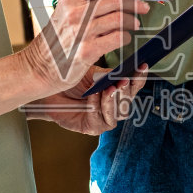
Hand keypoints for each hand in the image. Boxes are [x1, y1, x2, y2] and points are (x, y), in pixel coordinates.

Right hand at [19, 0, 151, 93]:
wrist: (37, 67)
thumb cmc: (57, 40)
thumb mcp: (66, 13)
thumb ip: (89, 1)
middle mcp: (74, 12)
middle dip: (136, 2)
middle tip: (144, 7)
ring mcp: (79, 31)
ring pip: (119, 18)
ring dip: (132, 21)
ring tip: (135, 24)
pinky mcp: (86, 51)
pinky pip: (117, 38)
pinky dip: (125, 37)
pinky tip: (123, 38)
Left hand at [25, 64, 147, 134]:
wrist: (49, 92)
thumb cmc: (71, 81)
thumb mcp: (91, 74)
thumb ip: (108, 74)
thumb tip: (124, 71)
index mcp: (117, 91)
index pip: (134, 85)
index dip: (140, 77)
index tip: (143, 65)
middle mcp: (114, 106)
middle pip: (128, 101)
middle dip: (125, 90)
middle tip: (122, 80)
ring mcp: (105, 119)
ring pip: (117, 113)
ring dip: (112, 100)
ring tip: (108, 88)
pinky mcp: (92, 128)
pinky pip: (99, 120)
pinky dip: (96, 108)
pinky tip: (91, 97)